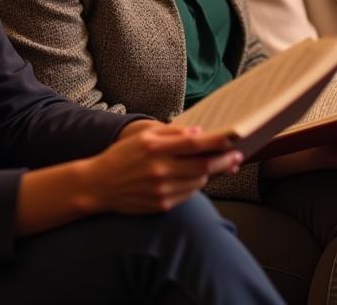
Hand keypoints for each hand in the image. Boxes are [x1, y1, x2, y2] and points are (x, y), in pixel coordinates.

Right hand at [83, 123, 241, 213]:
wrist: (99, 185)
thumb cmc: (123, 155)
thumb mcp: (143, 135)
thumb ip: (170, 132)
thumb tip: (198, 132)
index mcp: (154, 147)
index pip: (193, 144)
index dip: (216, 142)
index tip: (232, 138)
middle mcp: (159, 170)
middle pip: (202, 165)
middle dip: (223, 160)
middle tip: (237, 156)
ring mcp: (161, 190)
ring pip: (198, 181)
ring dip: (210, 172)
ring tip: (220, 164)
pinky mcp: (161, 205)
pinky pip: (188, 195)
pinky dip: (195, 185)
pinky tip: (197, 177)